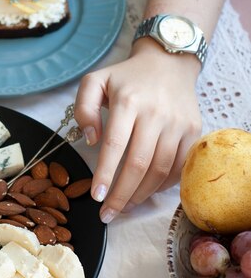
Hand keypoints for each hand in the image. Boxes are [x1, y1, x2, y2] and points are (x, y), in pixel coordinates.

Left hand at [74, 39, 201, 222]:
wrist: (168, 63)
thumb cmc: (126, 77)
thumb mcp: (95, 81)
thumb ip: (83, 108)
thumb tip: (91, 141)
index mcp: (128, 101)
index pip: (115, 145)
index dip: (105, 174)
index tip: (96, 196)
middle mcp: (156, 113)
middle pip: (139, 164)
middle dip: (121, 194)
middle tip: (107, 214)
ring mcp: (178, 123)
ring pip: (160, 170)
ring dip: (141, 194)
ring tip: (124, 207)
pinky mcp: (193, 131)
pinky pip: (179, 166)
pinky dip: (163, 185)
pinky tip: (146, 192)